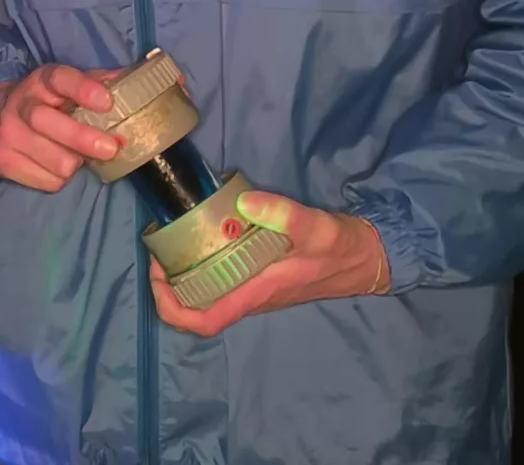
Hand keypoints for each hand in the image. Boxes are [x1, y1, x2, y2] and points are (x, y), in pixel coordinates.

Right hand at [0, 63, 128, 190]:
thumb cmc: (44, 103)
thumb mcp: (64, 87)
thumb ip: (96, 83)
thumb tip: (130, 81)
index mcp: (41, 82)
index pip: (60, 79)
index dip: (83, 89)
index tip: (106, 102)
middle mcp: (20, 105)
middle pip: (47, 122)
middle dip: (82, 139)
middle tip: (110, 149)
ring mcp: (8, 136)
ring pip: (54, 160)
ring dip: (74, 163)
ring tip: (76, 157)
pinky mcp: (4, 162)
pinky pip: (48, 181)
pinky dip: (60, 179)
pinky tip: (56, 167)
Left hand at [149, 191, 389, 337]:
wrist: (366, 257)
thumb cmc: (340, 247)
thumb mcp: (315, 228)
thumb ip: (283, 215)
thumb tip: (244, 202)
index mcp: (257, 294)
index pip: (205, 321)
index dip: (172, 308)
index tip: (157, 276)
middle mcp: (252, 299)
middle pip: (198, 311)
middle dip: (170, 288)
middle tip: (159, 253)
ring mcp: (257, 291)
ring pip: (210, 297)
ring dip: (186, 278)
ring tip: (174, 244)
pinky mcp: (263, 280)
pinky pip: (224, 282)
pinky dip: (206, 267)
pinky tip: (205, 239)